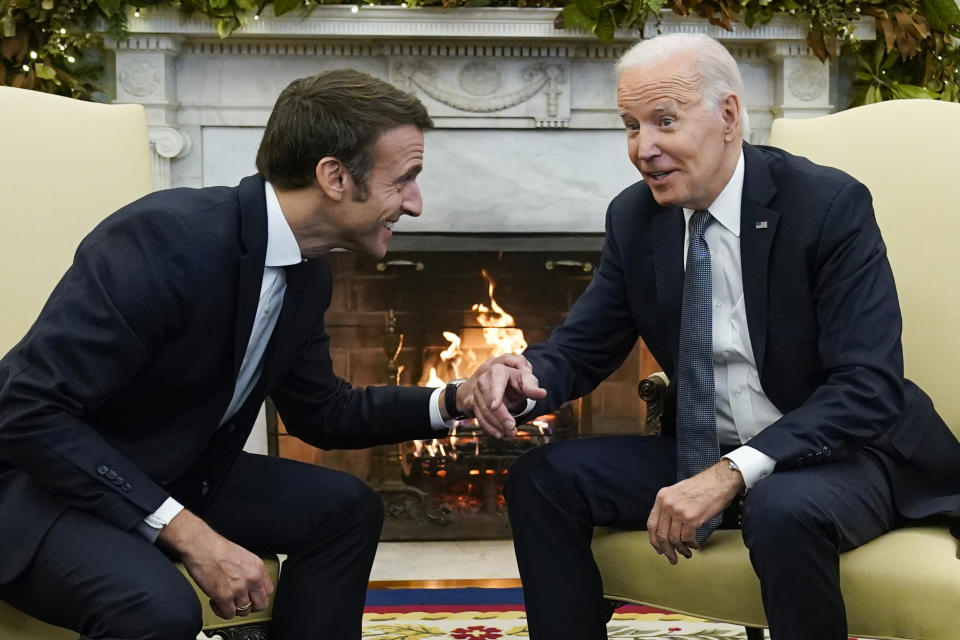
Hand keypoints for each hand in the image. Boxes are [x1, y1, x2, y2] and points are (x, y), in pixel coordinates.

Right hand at [158, 509, 273, 618]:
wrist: (200, 545)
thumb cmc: (216, 548)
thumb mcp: (243, 556)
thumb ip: (250, 571)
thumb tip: (250, 584)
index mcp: (258, 567)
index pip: (268, 591)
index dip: (259, 596)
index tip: (251, 596)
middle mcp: (251, 579)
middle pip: (261, 605)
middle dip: (250, 606)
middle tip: (239, 602)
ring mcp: (238, 589)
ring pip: (244, 611)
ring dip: (234, 608)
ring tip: (225, 600)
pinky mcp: (224, 597)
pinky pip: (229, 614)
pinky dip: (222, 612)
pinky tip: (216, 602)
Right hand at [456, 354, 546, 438]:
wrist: (496, 381)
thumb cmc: (514, 380)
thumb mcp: (524, 379)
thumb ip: (531, 386)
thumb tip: (542, 393)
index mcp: (498, 370)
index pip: (496, 381)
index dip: (494, 393)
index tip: (495, 406)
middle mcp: (484, 379)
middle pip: (490, 401)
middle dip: (500, 417)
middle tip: (512, 429)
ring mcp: (476, 391)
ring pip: (484, 411)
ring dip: (497, 425)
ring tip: (511, 434)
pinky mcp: (473, 401)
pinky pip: (479, 417)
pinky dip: (490, 428)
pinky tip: (500, 434)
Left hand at [646, 460, 743, 564]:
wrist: (719, 480)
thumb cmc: (702, 486)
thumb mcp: (677, 491)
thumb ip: (669, 506)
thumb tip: (666, 527)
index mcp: (662, 497)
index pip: (651, 524)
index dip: (654, 540)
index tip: (658, 548)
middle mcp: (668, 504)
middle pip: (662, 535)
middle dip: (666, 550)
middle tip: (672, 558)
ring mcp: (679, 511)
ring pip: (675, 539)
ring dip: (681, 550)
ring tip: (686, 553)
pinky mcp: (692, 518)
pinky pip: (687, 538)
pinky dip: (691, 545)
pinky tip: (694, 545)